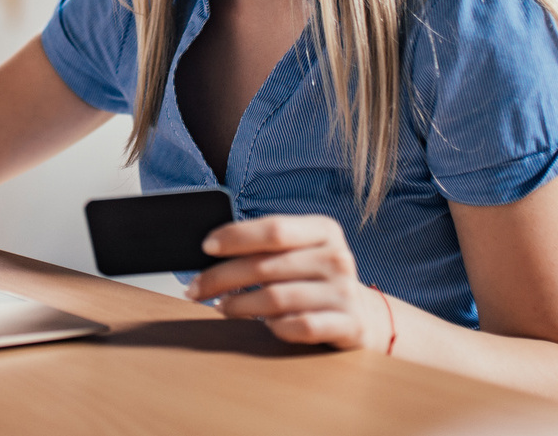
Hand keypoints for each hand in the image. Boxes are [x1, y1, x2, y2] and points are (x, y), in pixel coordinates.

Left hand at [184, 213, 391, 350]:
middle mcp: (336, 256)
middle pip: (266, 266)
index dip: (236, 236)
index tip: (205, 247)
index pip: (273, 229)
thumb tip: (213, 248)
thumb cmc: (315, 278)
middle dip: (222, 277)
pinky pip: (299, 327)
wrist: (362, 314)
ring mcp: (344, 292)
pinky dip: (274, 328)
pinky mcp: (347, 324)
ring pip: (277, 298)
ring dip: (240, 305)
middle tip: (195, 289)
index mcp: (324, 229)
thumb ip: (269, 247)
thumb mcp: (302, 251)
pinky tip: (261, 326)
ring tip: (221, 307)